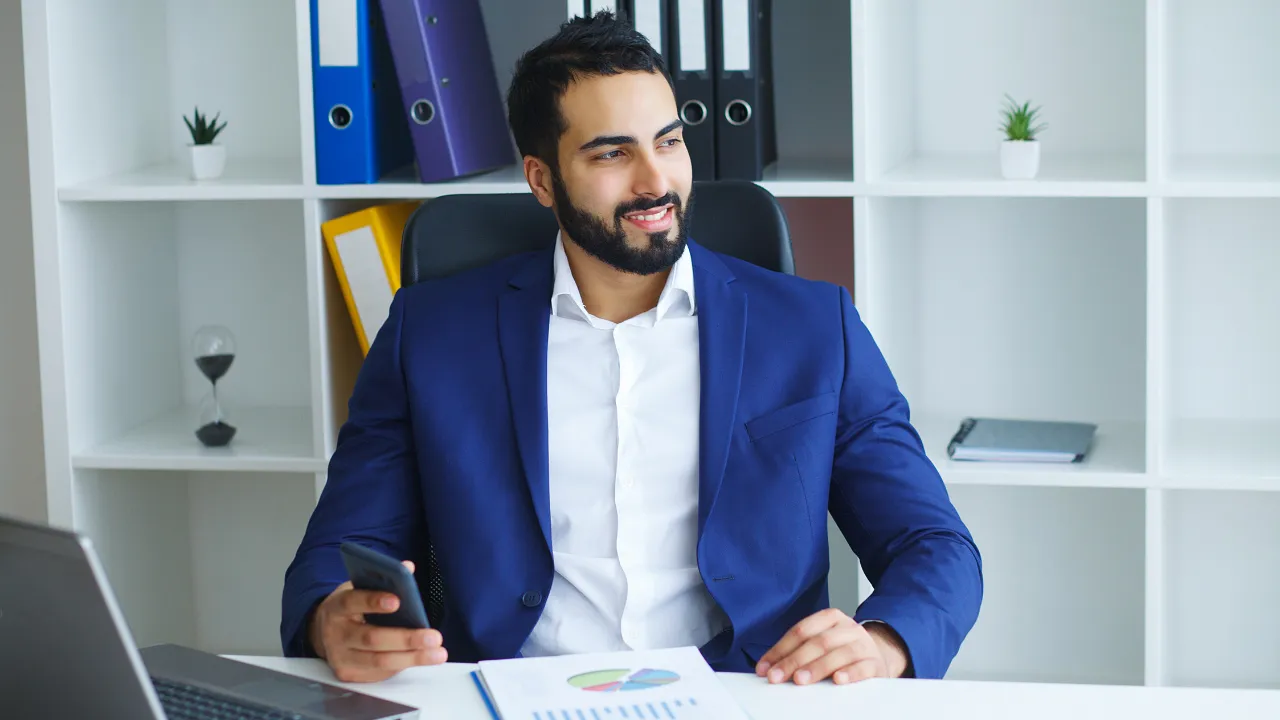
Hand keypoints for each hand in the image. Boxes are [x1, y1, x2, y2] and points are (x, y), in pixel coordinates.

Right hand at [309, 560, 447, 682]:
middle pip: (372, 638)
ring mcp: (340, 657)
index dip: (373, 601)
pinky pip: (380, 673)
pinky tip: (420, 658)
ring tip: (437, 652)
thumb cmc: (350, 608)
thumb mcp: (359, 588)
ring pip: (379, 661)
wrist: (323, 633)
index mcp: (336, 607)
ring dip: (412, 658)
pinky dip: (403, 665)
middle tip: (433, 637)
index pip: (352, 602)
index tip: (398, 600)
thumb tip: (407, 567)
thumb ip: (382, 580)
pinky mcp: (348, 674)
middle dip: (405, 638)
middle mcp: (335, 634)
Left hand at [755, 608, 907, 685]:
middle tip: (777, 676)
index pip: (801, 631)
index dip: (780, 649)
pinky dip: (849, 673)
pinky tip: (837, 680)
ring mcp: (863, 644)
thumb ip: (799, 651)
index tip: (764, 667)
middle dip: (793, 660)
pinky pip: (863, 667)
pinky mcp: (875, 663)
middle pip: (818, 642)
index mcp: (831, 618)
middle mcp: (848, 628)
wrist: (879, 656)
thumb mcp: (822, 643)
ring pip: (839, 653)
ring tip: (800, 680)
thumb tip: (769, 668)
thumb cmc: (842, 651)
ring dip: (817, 668)